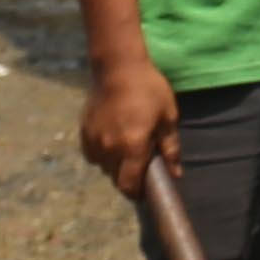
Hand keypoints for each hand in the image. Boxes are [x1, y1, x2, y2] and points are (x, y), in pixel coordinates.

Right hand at [78, 51, 177, 191]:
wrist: (117, 67)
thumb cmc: (149, 89)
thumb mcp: (168, 117)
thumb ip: (170, 148)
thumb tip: (176, 174)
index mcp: (132, 147)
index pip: (129, 185)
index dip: (137, 193)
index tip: (145, 191)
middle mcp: (110, 149)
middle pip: (116, 178)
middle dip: (128, 178)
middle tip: (139, 164)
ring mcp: (94, 141)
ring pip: (104, 167)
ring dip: (115, 166)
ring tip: (126, 149)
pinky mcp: (84, 132)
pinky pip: (93, 155)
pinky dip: (102, 154)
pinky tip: (112, 141)